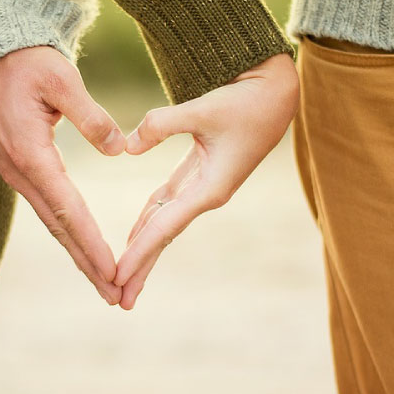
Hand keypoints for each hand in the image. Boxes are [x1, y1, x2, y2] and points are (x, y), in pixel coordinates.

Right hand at [0, 46, 125, 304]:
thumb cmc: (23, 62)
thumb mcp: (59, 78)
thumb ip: (90, 115)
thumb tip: (119, 149)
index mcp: (31, 154)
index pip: (68, 209)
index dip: (92, 243)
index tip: (114, 271)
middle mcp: (21, 172)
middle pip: (59, 228)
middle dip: (88, 264)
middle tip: (115, 295)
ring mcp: (17, 173)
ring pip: (52, 222)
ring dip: (78, 253)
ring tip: (104, 282)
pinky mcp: (20, 168)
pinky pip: (47, 208)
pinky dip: (67, 232)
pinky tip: (82, 246)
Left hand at [115, 53, 299, 308]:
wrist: (275, 93)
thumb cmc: (246, 101)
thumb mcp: (203, 108)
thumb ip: (161, 125)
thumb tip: (126, 147)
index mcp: (210, 188)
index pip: (165, 228)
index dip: (139, 253)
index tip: (117, 277)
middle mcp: (206, 195)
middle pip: (164, 237)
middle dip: (141, 267)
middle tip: (118, 299)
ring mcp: (203, 187)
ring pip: (164, 224)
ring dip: (143, 250)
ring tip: (122, 277)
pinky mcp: (199, 175)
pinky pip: (167, 205)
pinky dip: (149, 221)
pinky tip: (134, 235)